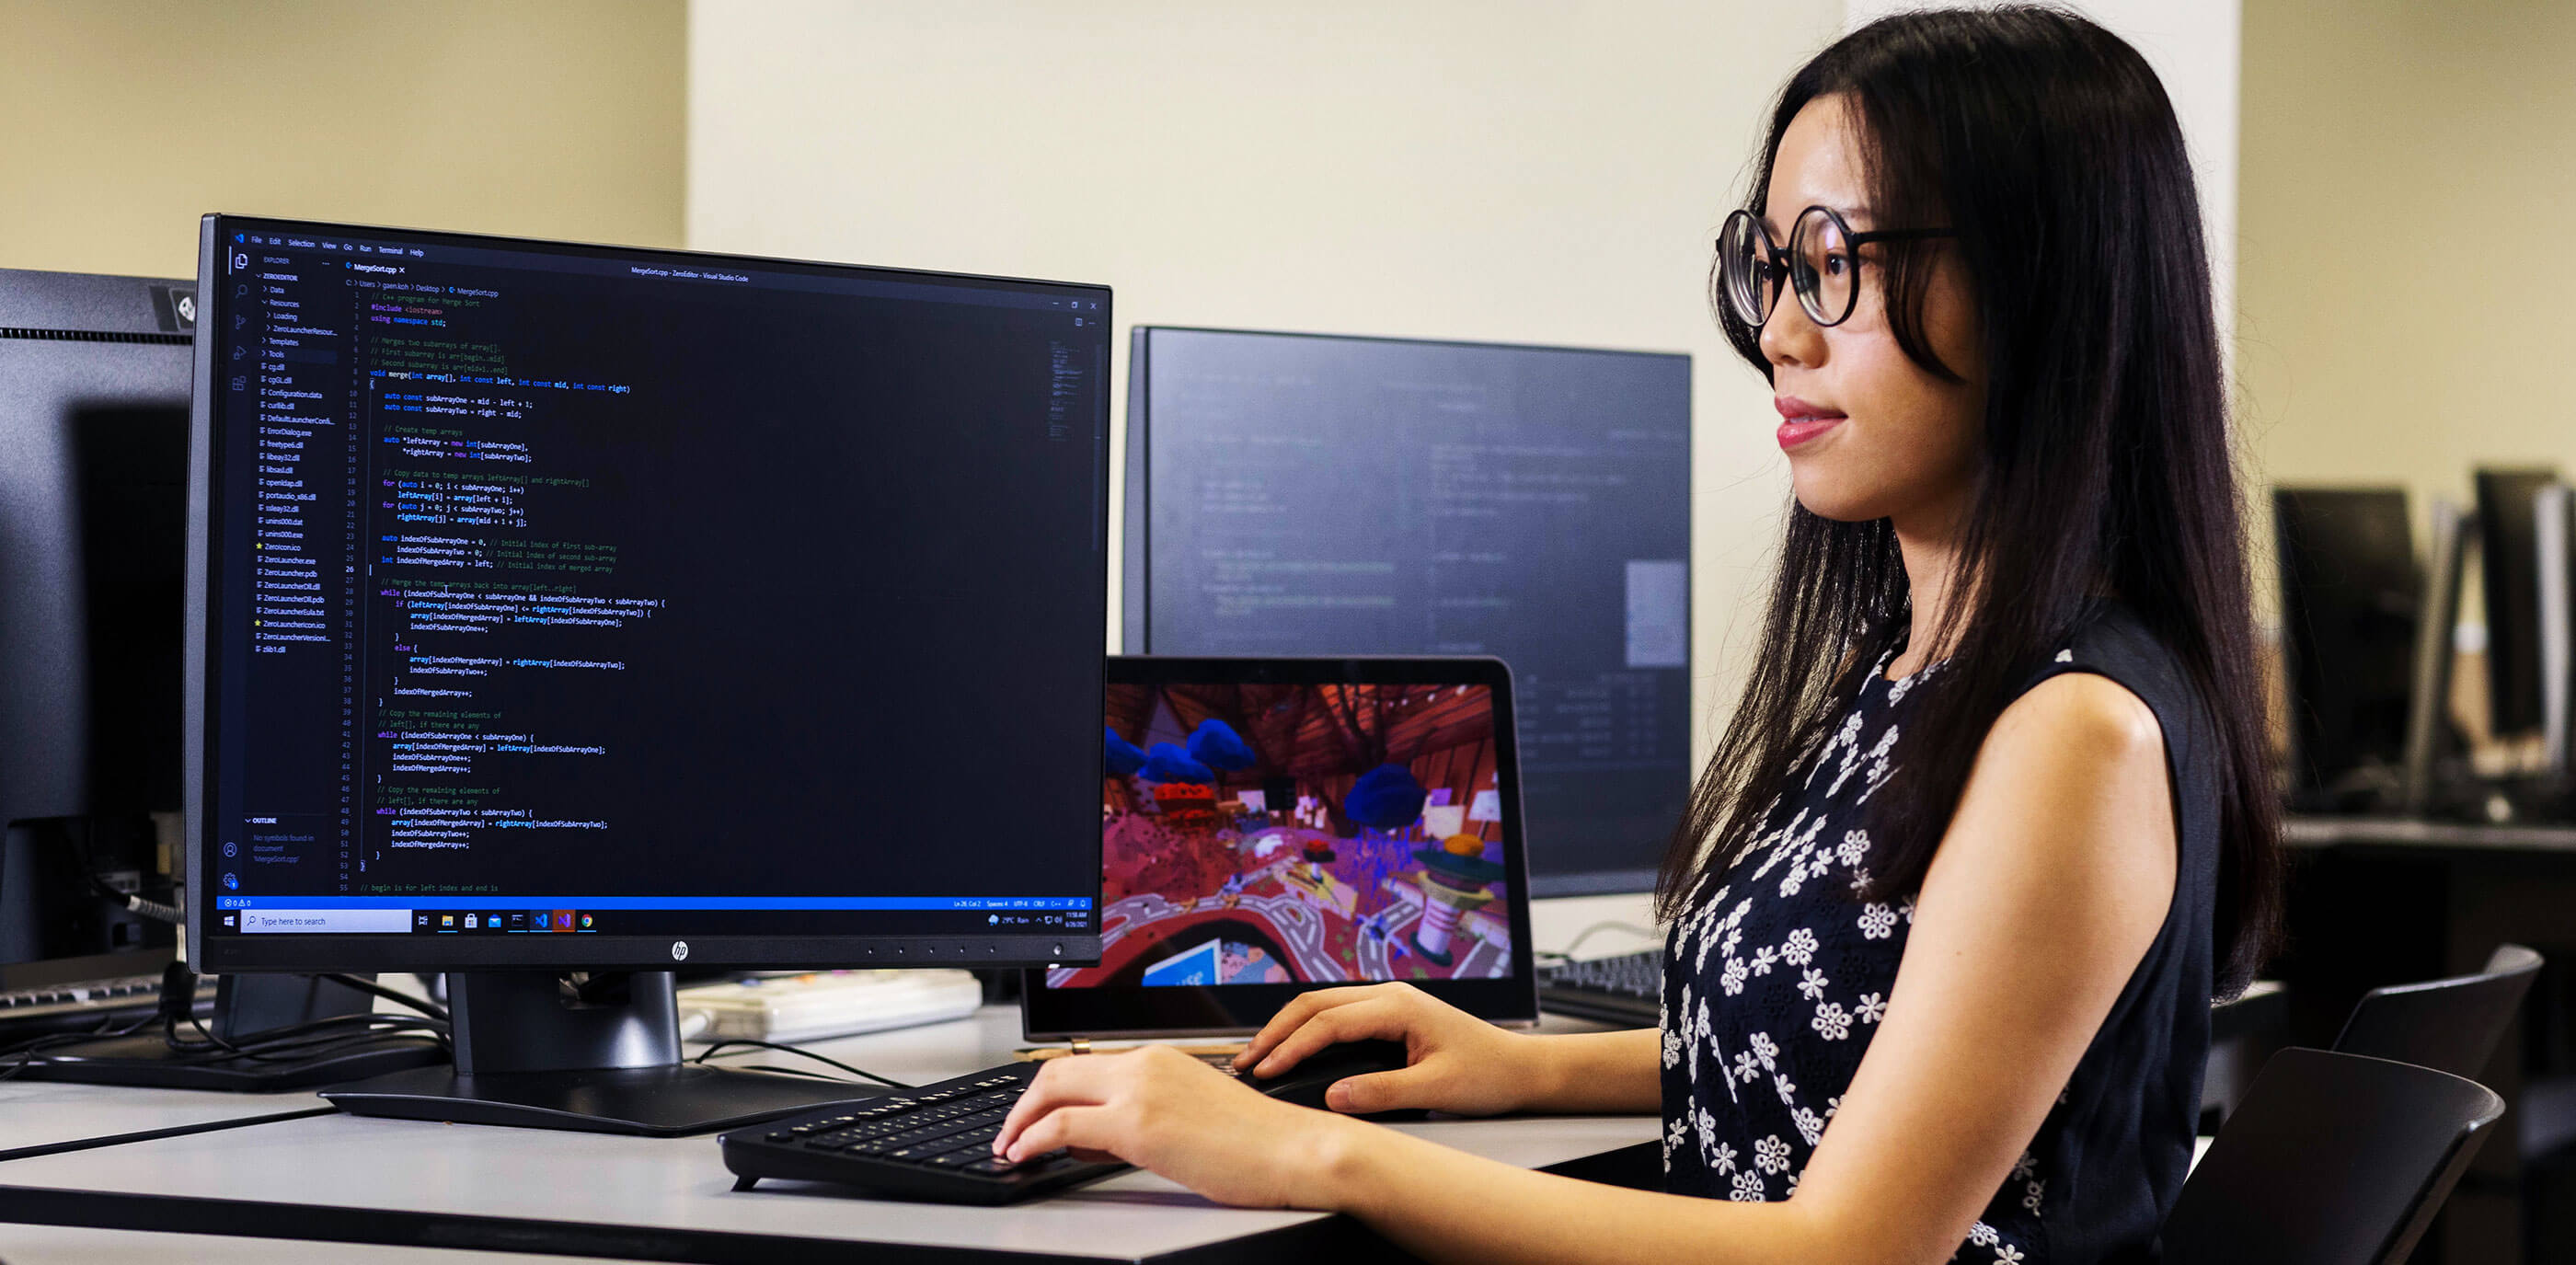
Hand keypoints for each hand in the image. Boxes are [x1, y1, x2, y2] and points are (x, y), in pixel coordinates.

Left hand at [990, 1045, 1366, 1207]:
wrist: (1295, 1150)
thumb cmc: (1257, 1142)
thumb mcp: (1189, 1114)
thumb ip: (1139, 1114)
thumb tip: (1090, 1135)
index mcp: (1159, 1057)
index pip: (1084, 1063)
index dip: (1047, 1089)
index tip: (1030, 1114)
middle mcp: (1145, 1063)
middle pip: (1057, 1070)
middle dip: (1022, 1102)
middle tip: (1008, 1131)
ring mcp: (1140, 1090)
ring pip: (1052, 1091)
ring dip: (1019, 1121)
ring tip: (1010, 1146)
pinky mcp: (1138, 1125)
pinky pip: (1062, 1126)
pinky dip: (1032, 1138)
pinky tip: (1024, 1154)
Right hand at [1235, 982, 1549, 1116]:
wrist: (1522, 1068)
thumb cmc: (1488, 1074)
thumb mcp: (1435, 1089)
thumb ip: (1382, 1092)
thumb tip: (1333, 1097)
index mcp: (1398, 1006)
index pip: (1328, 1022)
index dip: (1291, 1048)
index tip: (1266, 1072)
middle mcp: (1390, 996)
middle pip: (1315, 1005)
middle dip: (1275, 1032)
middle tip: (1245, 1063)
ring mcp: (1389, 1003)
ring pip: (1322, 1007)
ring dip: (1287, 1030)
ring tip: (1259, 1057)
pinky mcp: (1390, 1016)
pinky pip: (1337, 1017)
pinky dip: (1307, 1032)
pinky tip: (1293, 1051)